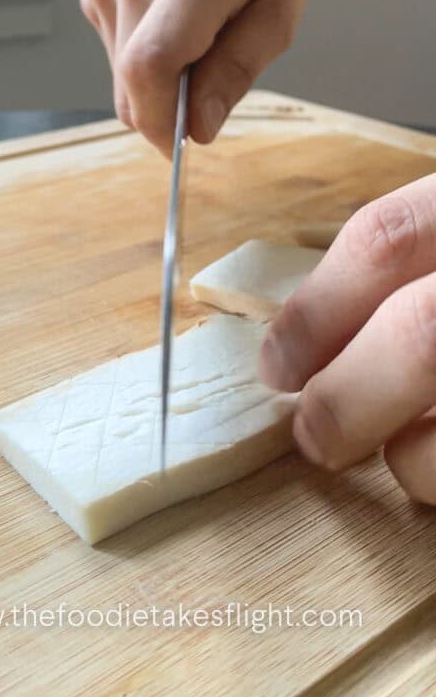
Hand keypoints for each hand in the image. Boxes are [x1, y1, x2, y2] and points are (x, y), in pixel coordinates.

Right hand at [80, 0, 310, 154]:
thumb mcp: (280, 16)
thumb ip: (236, 73)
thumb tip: (198, 128)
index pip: (149, 65)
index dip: (159, 120)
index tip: (183, 143)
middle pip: (130, 80)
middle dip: (166, 107)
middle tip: (210, 86)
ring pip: (121, 75)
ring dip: (158, 82)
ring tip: (199, 40)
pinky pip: (115, 54)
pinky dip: (144, 60)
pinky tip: (174, 25)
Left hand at [260, 175, 435, 503]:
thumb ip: (407, 271)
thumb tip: (303, 351)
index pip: (386, 238)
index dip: (316, 309)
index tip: (275, 363)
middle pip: (419, 334)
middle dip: (347, 397)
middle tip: (311, 434)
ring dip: (408, 457)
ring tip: (400, 452)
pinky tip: (433, 458)